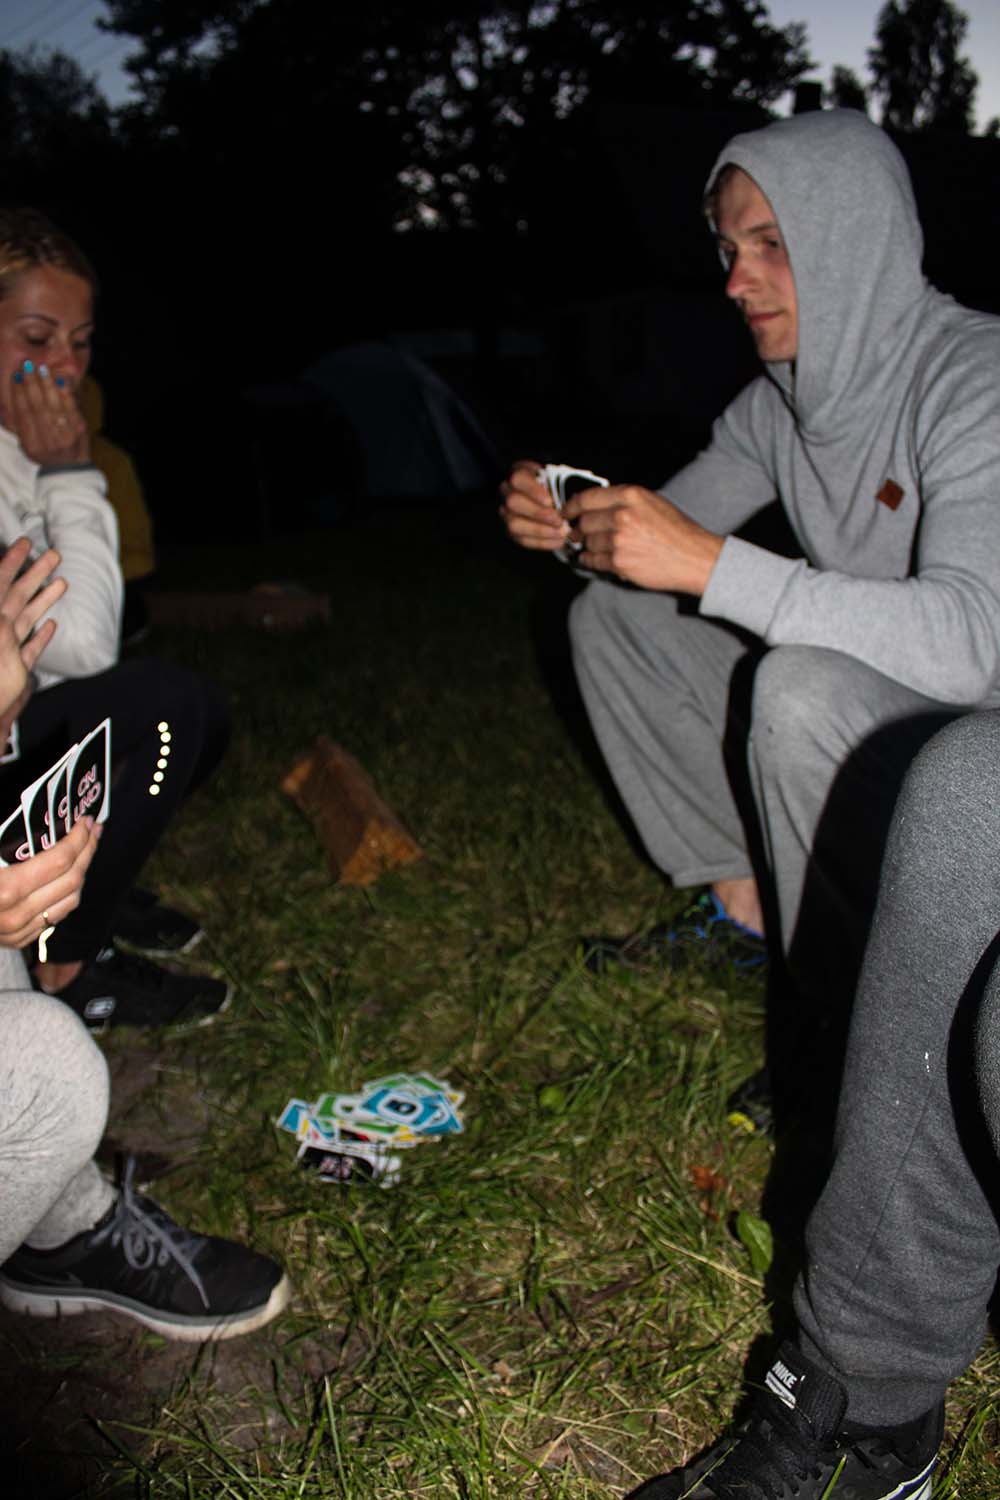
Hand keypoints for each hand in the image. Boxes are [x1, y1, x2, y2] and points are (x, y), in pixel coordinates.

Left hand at [0, 538, 65, 721]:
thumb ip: (3, 622)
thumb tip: (13, 602)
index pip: (0, 584)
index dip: (11, 562)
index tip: (24, 543)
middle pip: (18, 596)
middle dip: (34, 573)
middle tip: (53, 554)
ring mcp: (8, 650)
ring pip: (28, 617)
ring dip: (44, 599)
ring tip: (61, 582)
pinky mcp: (18, 671)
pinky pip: (31, 649)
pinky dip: (41, 636)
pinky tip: (51, 625)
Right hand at [0, 816, 99, 948]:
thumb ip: (5, 833)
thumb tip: (23, 802)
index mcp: (6, 889)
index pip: (60, 860)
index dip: (78, 838)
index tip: (84, 820)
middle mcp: (16, 914)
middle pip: (73, 879)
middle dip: (88, 850)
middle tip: (93, 829)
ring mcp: (18, 931)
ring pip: (71, 900)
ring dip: (83, 871)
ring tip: (86, 848)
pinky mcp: (19, 940)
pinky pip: (56, 916)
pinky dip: (67, 892)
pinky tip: (69, 874)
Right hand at [8, 363, 88, 466]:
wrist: (70, 470)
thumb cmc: (46, 453)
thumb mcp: (28, 445)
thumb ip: (22, 424)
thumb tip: (16, 395)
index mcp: (31, 444)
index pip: (22, 414)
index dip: (18, 393)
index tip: (16, 377)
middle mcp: (47, 441)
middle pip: (37, 407)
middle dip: (31, 384)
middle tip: (27, 366)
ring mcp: (64, 436)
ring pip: (53, 406)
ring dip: (46, 384)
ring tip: (41, 369)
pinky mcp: (79, 431)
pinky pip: (71, 408)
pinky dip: (65, 393)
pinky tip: (59, 379)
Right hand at [499, 460, 568, 551]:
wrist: (548, 497)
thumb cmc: (554, 485)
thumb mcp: (556, 477)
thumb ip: (558, 484)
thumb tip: (569, 498)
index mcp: (518, 474)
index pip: (518, 479)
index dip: (533, 491)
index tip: (550, 501)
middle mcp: (506, 492)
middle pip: (513, 502)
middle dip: (538, 513)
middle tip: (559, 520)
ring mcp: (506, 513)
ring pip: (514, 524)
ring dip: (540, 531)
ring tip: (561, 532)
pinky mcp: (511, 531)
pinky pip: (522, 540)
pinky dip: (542, 542)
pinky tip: (558, 541)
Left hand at [564, 484, 723, 594]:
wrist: (694, 558)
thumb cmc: (676, 531)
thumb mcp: (652, 503)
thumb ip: (623, 501)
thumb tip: (594, 506)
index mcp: (630, 495)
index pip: (587, 498)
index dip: (571, 507)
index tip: (566, 513)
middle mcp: (622, 515)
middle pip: (584, 522)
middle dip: (579, 530)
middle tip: (578, 534)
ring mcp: (619, 539)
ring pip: (587, 542)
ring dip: (588, 546)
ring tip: (597, 548)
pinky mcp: (619, 562)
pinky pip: (593, 560)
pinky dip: (590, 561)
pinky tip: (596, 560)